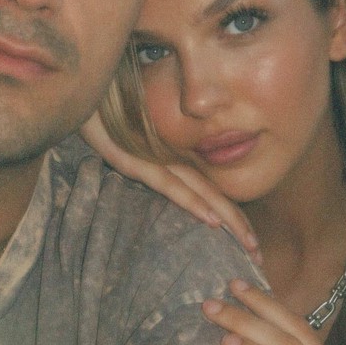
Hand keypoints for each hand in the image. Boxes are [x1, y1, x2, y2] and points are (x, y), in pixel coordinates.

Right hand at [80, 113, 258, 253]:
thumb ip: (148, 158)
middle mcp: (169, 158)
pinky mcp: (136, 160)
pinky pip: (169, 185)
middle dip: (237, 224)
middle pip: (212, 193)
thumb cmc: (107, 114)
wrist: (86, 91)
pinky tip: (212, 219)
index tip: (250, 240)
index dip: (230, 212)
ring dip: (227, 218)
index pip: (207, 188)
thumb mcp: (129, 142)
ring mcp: (154, 159)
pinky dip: (191, 202)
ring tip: (247, 243)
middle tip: (259, 254)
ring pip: (200, 192)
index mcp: (170, 157)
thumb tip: (164, 177)